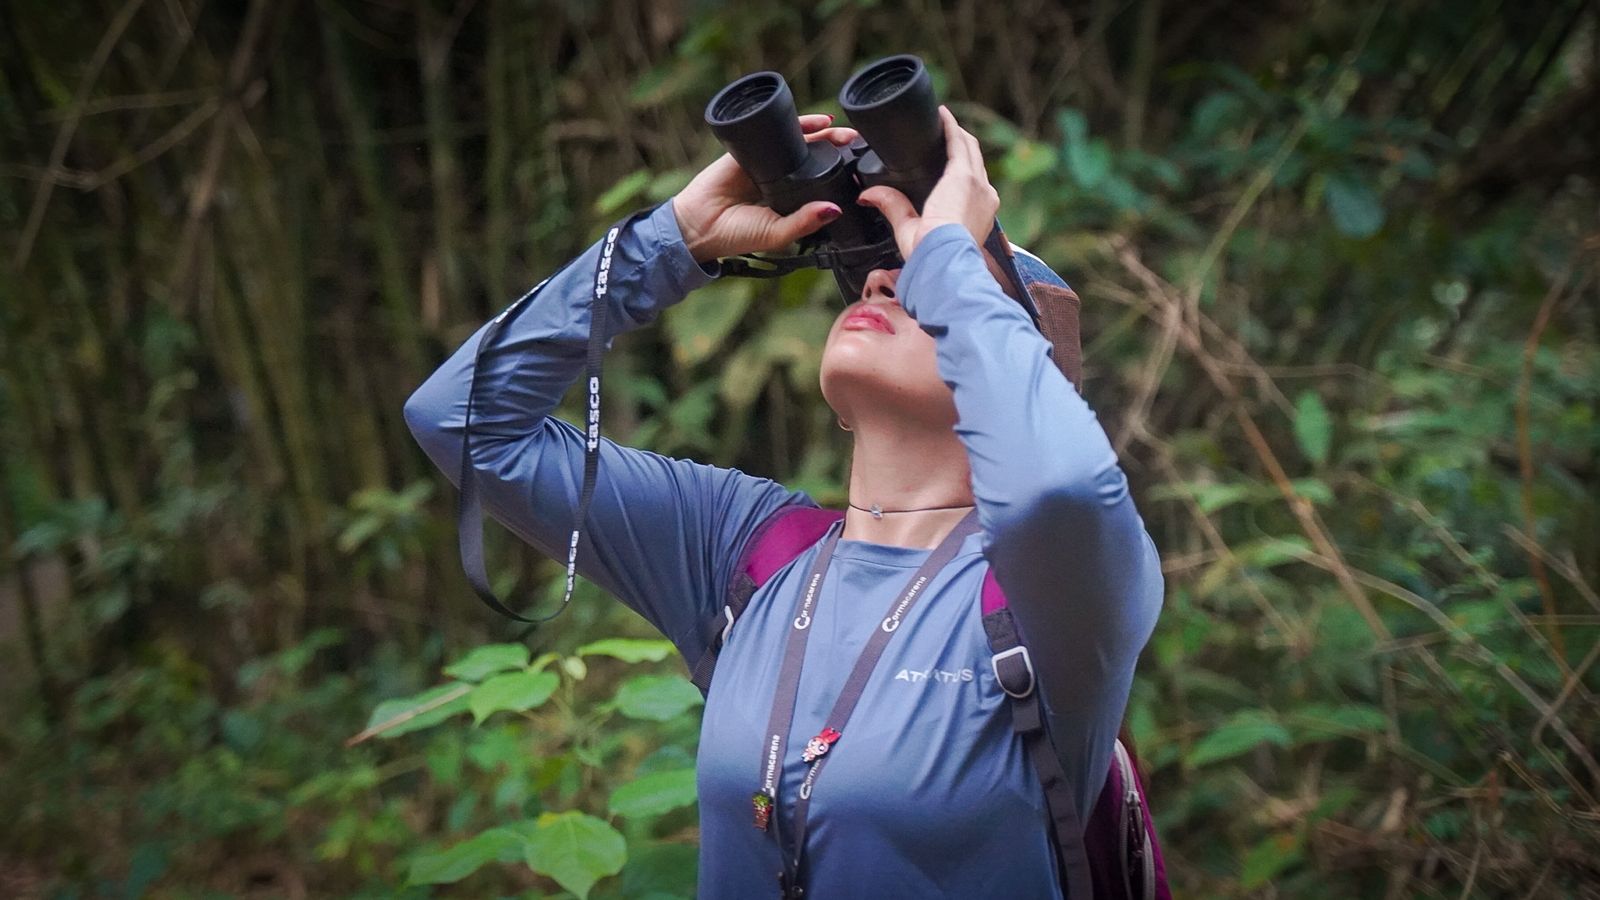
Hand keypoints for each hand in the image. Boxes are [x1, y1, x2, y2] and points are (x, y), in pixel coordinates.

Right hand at [673, 114, 860, 262]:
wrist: (699, 224)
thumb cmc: (736, 235)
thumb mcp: (777, 233)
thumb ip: (805, 222)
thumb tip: (835, 210)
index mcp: (790, 199)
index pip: (820, 182)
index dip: (840, 175)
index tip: (861, 172)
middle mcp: (781, 178)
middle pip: (815, 157)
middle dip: (838, 150)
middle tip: (858, 146)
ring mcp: (766, 161)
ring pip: (801, 142)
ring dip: (824, 134)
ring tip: (845, 134)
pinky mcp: (752, 149)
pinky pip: (779, 132)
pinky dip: (800, 124)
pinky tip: (819, 122)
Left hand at [856, 106, 998, 260]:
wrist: (944, 257)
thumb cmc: (931, 253)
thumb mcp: (909, 229)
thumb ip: (892, 207)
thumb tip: (868, 196)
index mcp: (978, 213)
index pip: (973, 183)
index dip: (960, 166)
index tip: (946, 157)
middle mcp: (984, 196)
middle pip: (973, 160)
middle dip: (959, 143)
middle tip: (942, 130)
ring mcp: (977, 183)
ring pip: (969, 148)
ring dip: (956, 132)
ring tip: (941, 120)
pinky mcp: (964, 174)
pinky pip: (958, 142)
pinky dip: (950, 127)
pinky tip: (941, 115)